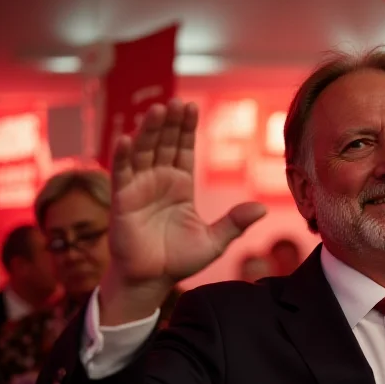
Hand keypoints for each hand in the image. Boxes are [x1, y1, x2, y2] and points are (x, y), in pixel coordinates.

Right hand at [108, 99, 265, 289]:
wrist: (152, 281)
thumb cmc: (179, 261)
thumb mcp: (214, 241)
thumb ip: (235, 223)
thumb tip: (263, 209)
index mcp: (180, 186)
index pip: (183, 150)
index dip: (185, 129)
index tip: (190, 107)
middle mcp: (158, 181)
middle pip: (163, 145)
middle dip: (169, 124)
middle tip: (176, 102)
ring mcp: (138, 188)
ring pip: (143, 153)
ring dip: (147, 131)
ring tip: (156, 110)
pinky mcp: (122, 200)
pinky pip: (121, 174)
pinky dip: (122, 156)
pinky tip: (126, 139)